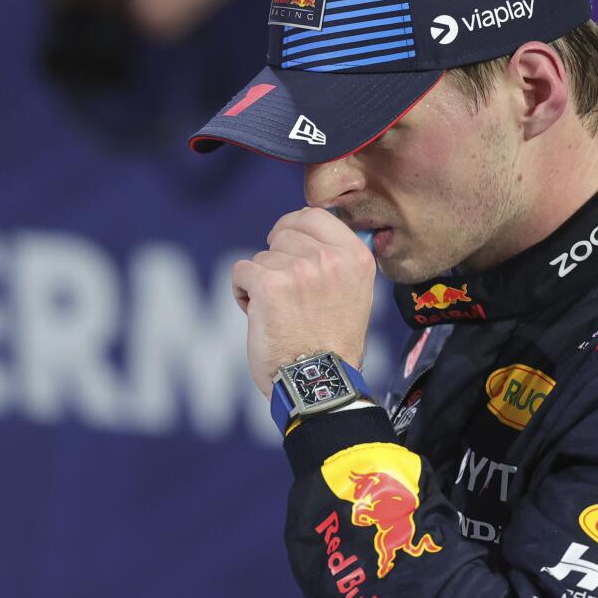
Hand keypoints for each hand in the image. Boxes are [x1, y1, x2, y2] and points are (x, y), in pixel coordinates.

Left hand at [231, 207, 376, 390]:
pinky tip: (259, 315)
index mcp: (356, 257)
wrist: (318, 383)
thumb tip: (308, 232)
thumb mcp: (354, 293)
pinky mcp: (269, 284)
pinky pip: (241, 271)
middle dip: (278, 260)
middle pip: (284, 233)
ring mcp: (300, 270)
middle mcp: (331, 259)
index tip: (287, 246)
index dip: (293, 228)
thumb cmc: (332, 344)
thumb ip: (337, 261)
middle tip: (288, 296)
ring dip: (261, 281)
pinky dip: (242, 292)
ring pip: (262, 256)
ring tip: (278, 313)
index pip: (315, 215)